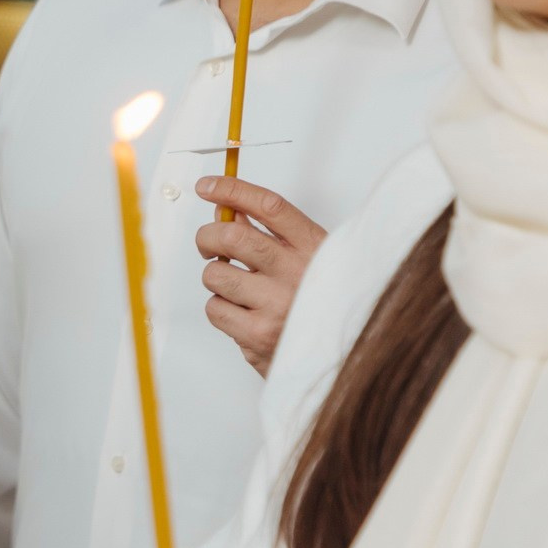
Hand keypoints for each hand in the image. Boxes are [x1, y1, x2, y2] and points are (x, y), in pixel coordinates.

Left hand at [194, 176, 328, 375]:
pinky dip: (219, 308)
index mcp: (315, 248)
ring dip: (215, 278)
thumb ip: (275, 238)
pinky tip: (240, 313)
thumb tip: (230, 213)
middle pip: (233, 236)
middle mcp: (297, 273)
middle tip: (207, 244)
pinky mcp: (259, 335)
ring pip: (216, 274)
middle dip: (208, 236)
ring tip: (234, 287)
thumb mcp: (314, 262)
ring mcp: (277, 305)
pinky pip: (215, 309)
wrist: (340, 359)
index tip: (208, 187)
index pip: (269, 206)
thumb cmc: (323, 306)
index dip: (233, 191)